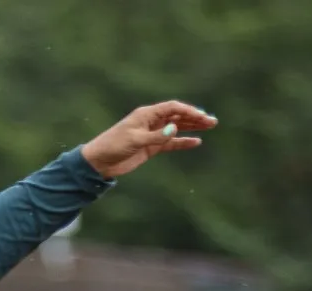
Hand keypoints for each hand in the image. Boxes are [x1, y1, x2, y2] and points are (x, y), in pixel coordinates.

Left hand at [81, 101, 215, 178]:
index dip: (188, 111)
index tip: (201, 116)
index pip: (172, 108)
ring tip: (209, 127)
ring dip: (192, 127)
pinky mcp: (151, 147)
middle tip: (212, 121)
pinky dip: (182, 142)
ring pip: (176, 128)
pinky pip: (170, 143)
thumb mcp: (135, 140)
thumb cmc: (113, 145)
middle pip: (177, 116)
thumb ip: (156, 136)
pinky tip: (195, 142)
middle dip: (195, 117)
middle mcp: (152, 121)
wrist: (99, 162)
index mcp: (147, 114)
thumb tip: (174, 129)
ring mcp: (152, 134)